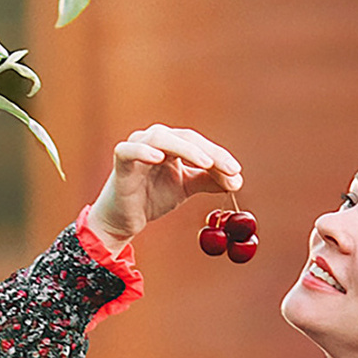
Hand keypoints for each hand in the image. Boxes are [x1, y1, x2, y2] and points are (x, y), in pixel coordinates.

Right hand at [88, 122, 241, 247]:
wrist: (124, 220)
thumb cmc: (152, 197)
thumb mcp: (186, 187)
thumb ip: (208, 181)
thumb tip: (237, 180)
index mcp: (171, 143)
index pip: (198, 143)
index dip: (219, 156)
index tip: (236, 172)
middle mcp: (154, 139)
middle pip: (185, 137)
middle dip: (210, 153)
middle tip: (229, 170)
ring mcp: (136, 146)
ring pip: (161, 138)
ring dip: (186, 150)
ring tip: (206, 164)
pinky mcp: (120, 160)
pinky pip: (129, 150)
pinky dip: (143, 151)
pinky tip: (159, 158)